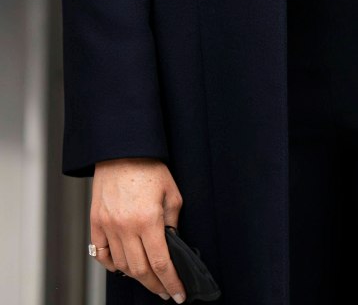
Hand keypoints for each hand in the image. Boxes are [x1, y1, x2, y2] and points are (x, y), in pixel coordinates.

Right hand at [90, 158, 185, 301]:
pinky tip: (123, 267)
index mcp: (148, 220)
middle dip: (156, 285)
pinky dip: (113, 265)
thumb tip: (172, 243)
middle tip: (165, 292)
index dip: (171, 282)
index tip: (178, 295)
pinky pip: (102, 255)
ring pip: (121, 266)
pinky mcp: (95, 224)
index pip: (161, 262)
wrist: (121, 150)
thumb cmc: (149, 167)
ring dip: (136, 276)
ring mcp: (108, 227)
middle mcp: (126, 228)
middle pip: (141, 270)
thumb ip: (173, 220)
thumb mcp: (171, 191)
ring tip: (149, 277)